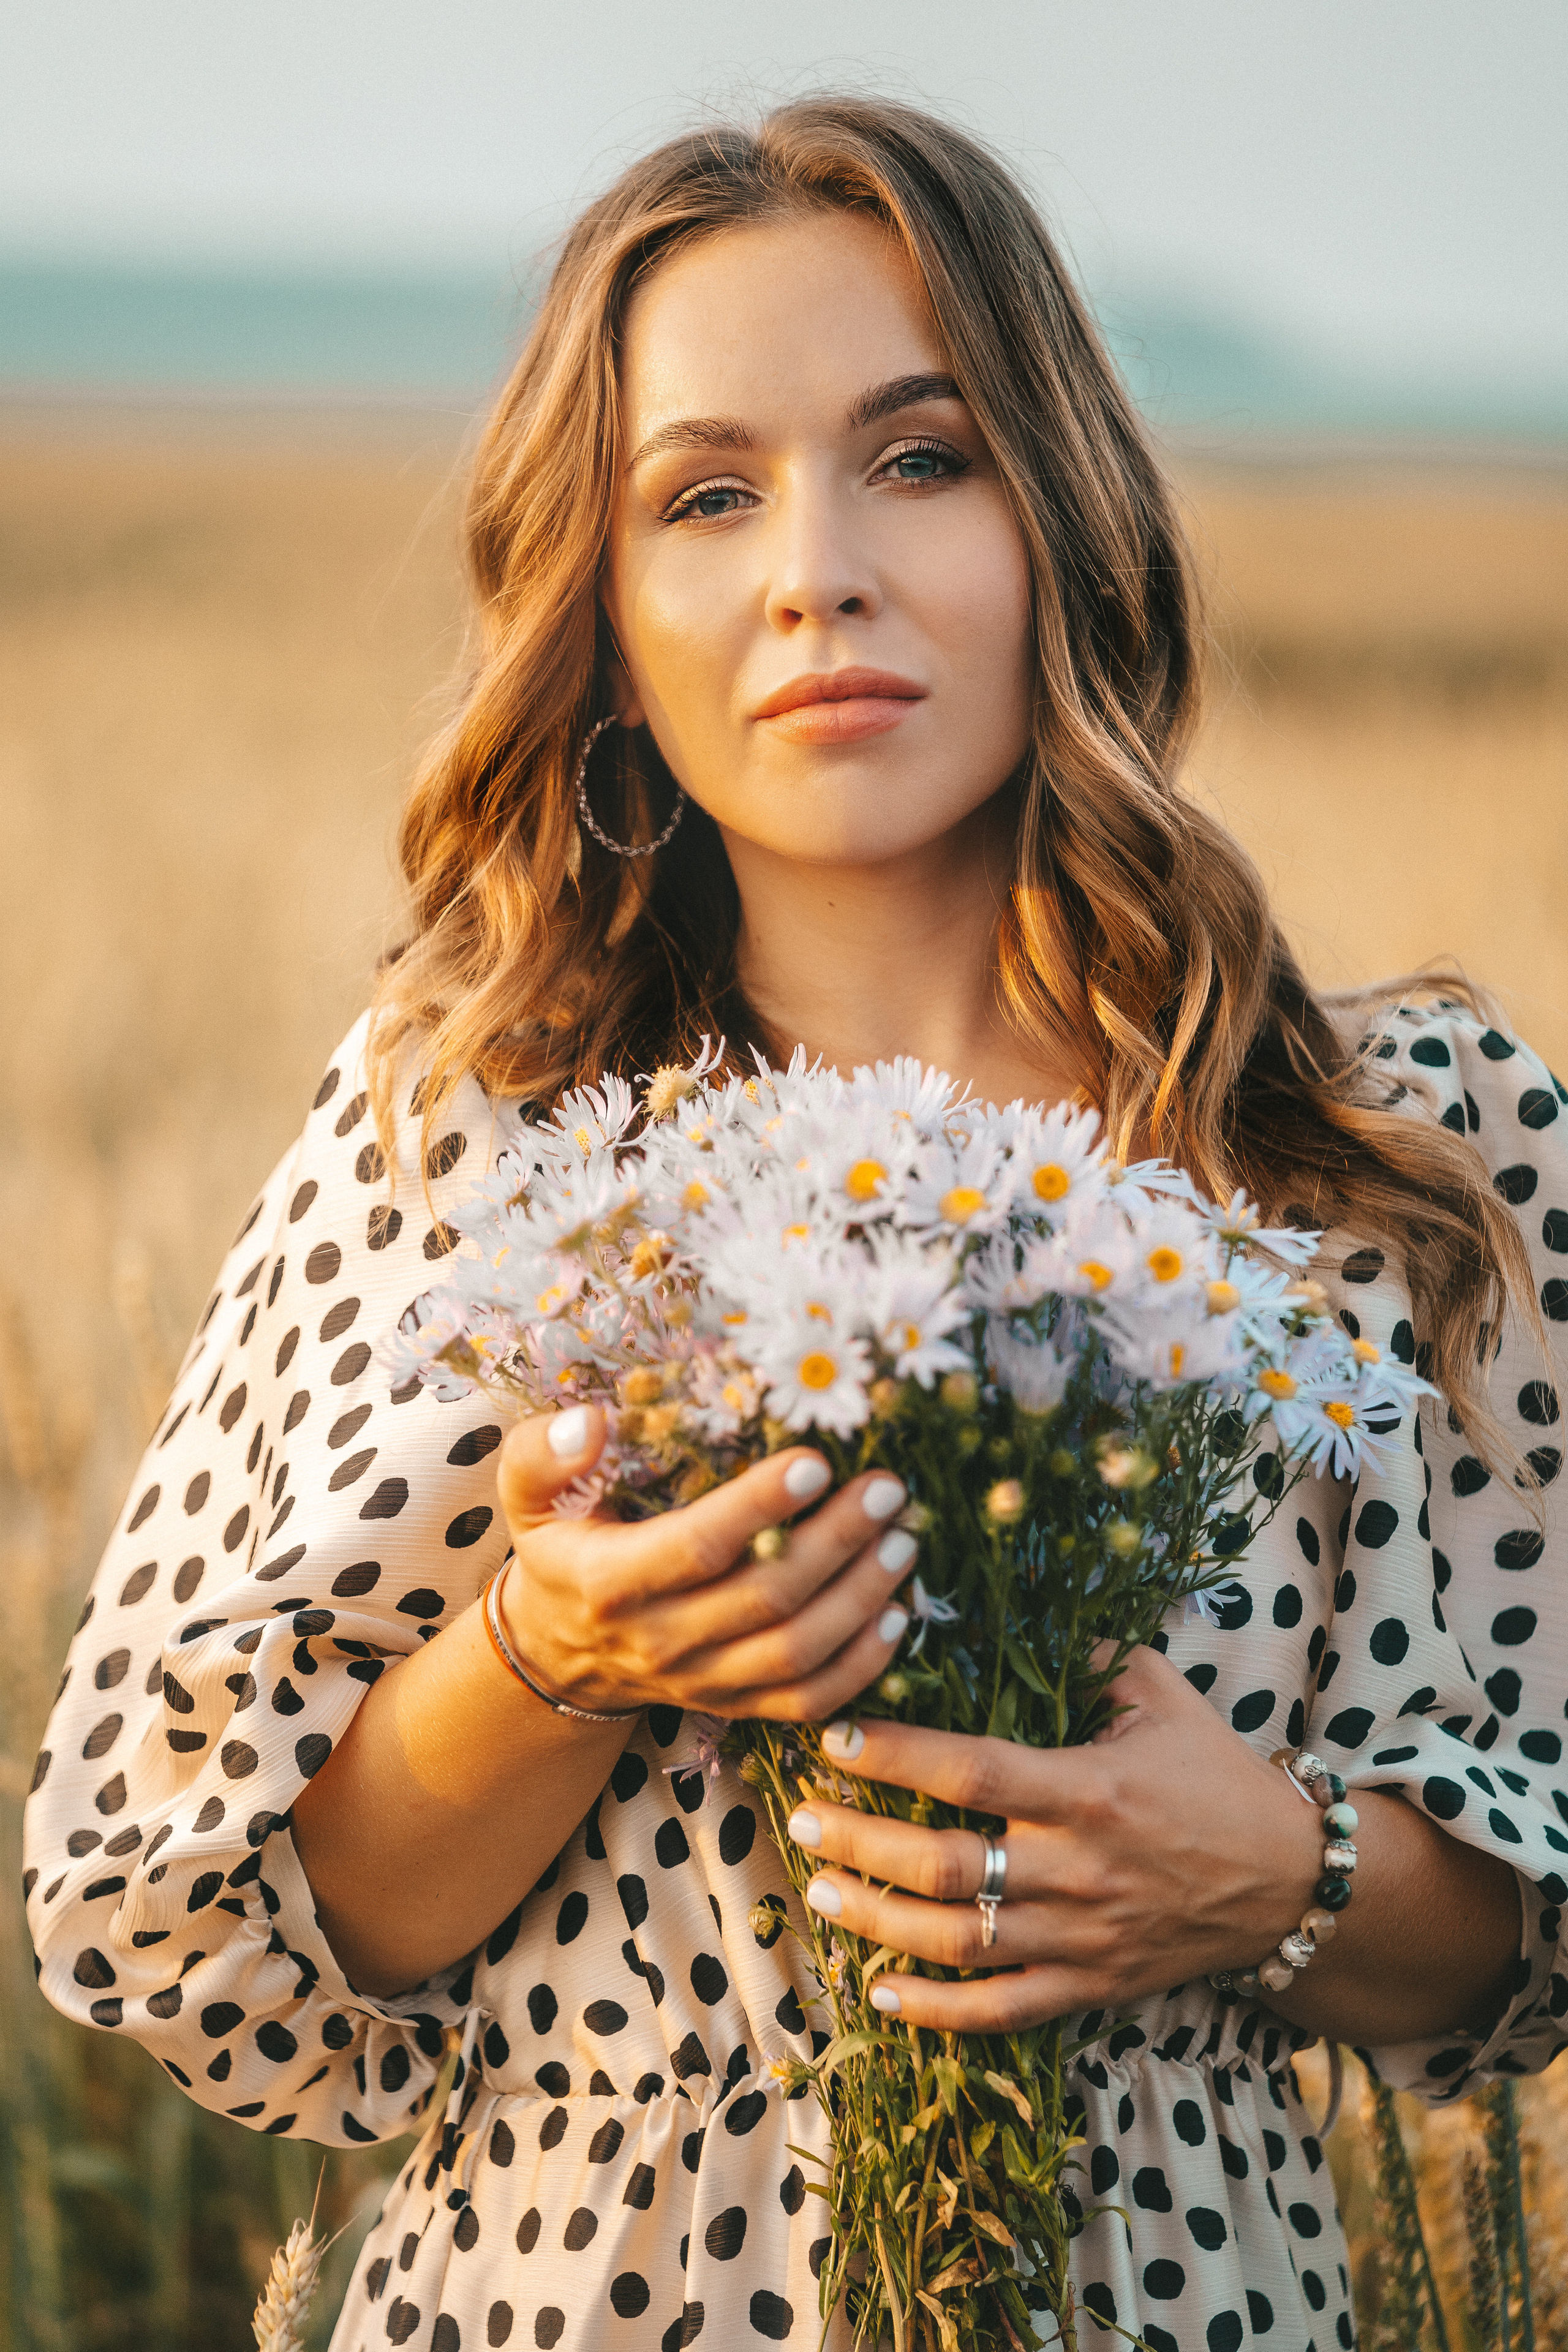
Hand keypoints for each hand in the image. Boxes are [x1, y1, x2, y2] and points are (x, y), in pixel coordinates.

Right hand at [495, 1403, 915, 1720]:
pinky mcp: (734, 1705)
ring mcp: (700, 1682)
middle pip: (763, 1600)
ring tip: (904, 1540)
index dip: (759, 1507)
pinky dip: (861, 1666)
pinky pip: (807, 1702)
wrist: (559, 1649)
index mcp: (609, 1583)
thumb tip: (592, 1423)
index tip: (817, 1461)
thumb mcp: (527, 1494)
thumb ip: (545, 1453)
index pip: (696, 1547)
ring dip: (860, 1599)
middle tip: (887, 1490)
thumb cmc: (560, 1547)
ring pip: (795, 1655)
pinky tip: (898, 1614)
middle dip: (836, 1543)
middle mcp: (657, 1641)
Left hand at [786, 1643, 1324, 2029]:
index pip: (973, 1771)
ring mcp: (1081, 1936)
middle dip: (857, 1840)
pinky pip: (1001, 2010)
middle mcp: (1078, 1868)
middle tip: (796, 1814)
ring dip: (875, 1920)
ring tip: (817, 1889)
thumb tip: (1009, 1608)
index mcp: (1089, 1789)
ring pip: (956, 1942)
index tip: (832, 1735)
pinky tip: (879, 1993)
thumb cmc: (1215, 1775)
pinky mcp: (1091, 1986)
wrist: (1291, 1879)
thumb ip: (1085, 1655)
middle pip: (943, 1864)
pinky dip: (935, 2011)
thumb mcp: (1160, 1693)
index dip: (896, 1754)